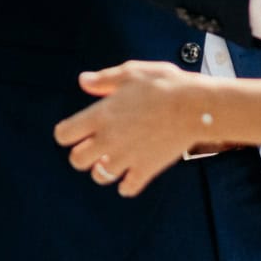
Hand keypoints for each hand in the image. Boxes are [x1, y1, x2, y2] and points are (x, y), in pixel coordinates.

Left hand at [54, 61, 210, 197]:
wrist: (196, 105)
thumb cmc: (165, 84)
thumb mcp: (133, 73)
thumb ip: (104, 79)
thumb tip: (83, 81)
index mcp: (101, 115)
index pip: (64, 135)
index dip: (68, 133)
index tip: (79, 129)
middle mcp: (108, 139)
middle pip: (77, 160)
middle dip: (84, 154)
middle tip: (97, 145)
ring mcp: (126, 157)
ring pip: (99, 176)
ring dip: (104, 169)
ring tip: (115, 158)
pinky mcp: (146, 169)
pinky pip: (127, 188)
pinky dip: (127, 184)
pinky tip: (133, 172)